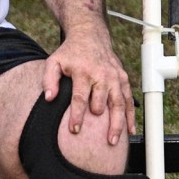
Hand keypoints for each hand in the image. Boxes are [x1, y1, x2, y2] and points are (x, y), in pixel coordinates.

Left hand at [41, 30, 135, 146]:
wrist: (90, 36)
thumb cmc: (70, 53)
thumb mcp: (54, 62)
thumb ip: (49, 80)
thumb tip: (49, 98)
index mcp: (83, 72)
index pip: (80, 97)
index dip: (77, 115)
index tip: (75, 130)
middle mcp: (102, 75)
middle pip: (103, 103)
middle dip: (100, 122)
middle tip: (96, 140)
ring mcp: (115, 77)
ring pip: (119, 104)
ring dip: (117, 123)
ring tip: (113, 141)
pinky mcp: (124, 79)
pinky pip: (129, 100)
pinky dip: (130, 116)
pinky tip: (129, 130)